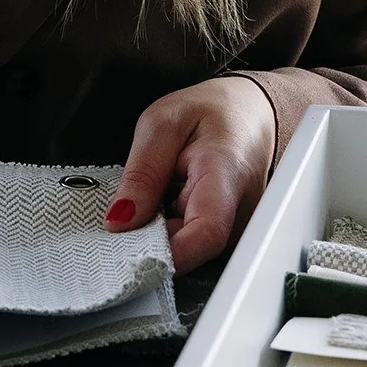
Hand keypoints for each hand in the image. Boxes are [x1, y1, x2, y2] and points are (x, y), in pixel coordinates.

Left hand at [103, 77, 274, 272]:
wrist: (247, 113)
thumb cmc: (209, 113)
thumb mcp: (161, 126)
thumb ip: (141, 174)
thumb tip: (120, 221)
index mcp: (227, 175)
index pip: (206, 234)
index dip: (167, 253)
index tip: (128, 251)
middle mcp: (242, 211)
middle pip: (191, 250)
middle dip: (151, 239)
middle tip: (130, 208)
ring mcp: (240, 228)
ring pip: (189, 251)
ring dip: (161, 233)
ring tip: (158, 194)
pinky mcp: (231, 236)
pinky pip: (194, 246)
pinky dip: (172, 231)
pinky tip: (169, 205)